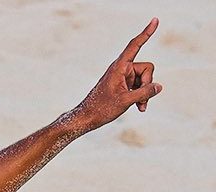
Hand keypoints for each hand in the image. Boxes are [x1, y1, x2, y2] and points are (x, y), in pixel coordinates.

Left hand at [73, 18, 161, 132]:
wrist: (87, 117)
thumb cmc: (101, 108)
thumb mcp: (125, 101)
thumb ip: (144, 93)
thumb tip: (159, 86)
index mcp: (119, 66)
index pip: (135, 46)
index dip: (146, 33)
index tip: (155, 20)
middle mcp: (122, 68)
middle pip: (148, 68)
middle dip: (147, 84)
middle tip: (141, 101)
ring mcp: (124, 76)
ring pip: (145, 78)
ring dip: (144, 92)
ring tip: (139, 106)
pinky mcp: (125, 83)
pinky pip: (140, 85)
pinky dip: (141, 95)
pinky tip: (139, 107)